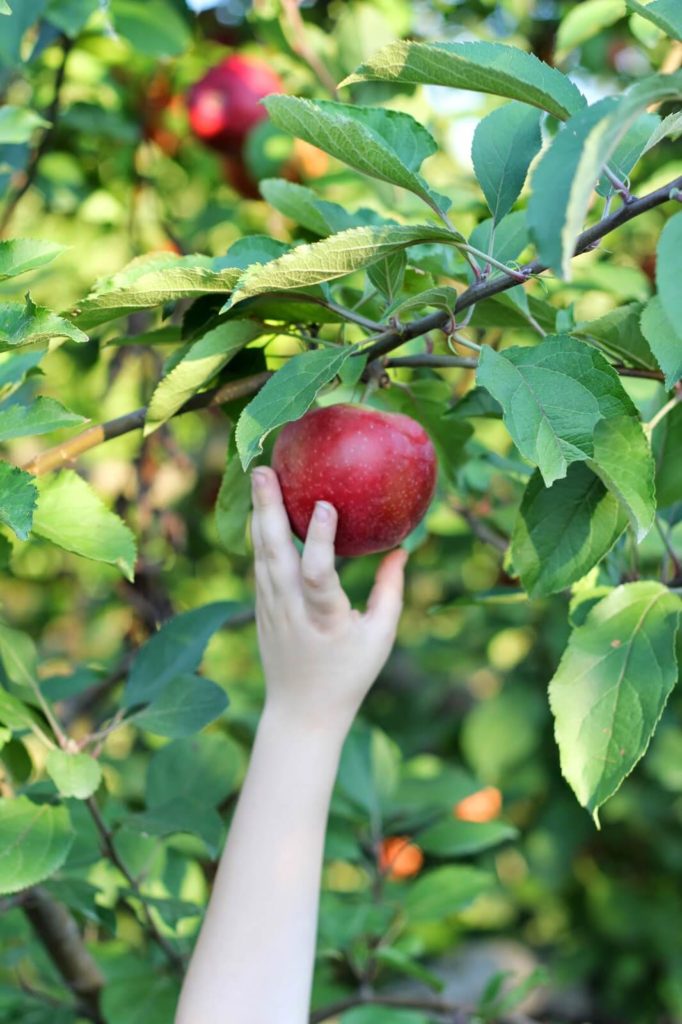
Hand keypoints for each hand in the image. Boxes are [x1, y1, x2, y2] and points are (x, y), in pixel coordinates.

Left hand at [251, 466, 406, 735]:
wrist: (300, 712)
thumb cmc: (349, 675)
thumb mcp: (380, 638)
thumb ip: (391, 592)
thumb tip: (403, 547)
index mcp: (325, 620)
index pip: (317, 575)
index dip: (318, 540)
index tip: (324, 505)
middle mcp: (291, 610)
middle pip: (275, 554)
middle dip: (268, 509)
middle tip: (263, 470)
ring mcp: (270, 608)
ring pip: (260, 554)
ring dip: (259, 514)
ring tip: (259, 475)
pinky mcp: (261, 607)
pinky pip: (259, 563)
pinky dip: (259, 533)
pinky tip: (262, 506)